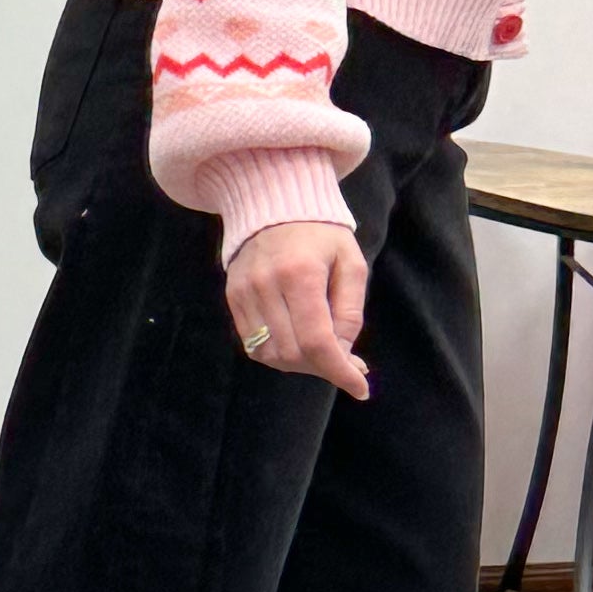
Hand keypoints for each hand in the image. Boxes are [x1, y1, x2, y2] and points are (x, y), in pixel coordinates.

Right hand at [224, 219, 368, 398]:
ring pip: (270, 354)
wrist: (273, 203)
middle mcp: (266, 285)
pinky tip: (297, 342)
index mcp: (301, 274)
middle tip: (345, 362)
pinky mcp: (232, 297)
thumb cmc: (321, 234)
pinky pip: (253, 343)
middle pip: (292, 354)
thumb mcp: (351, 264)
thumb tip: (343, 355)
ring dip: (300, 364)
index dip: (339, 372)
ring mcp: (243, 292)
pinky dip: (278, 353)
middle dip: (323, 368)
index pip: (316, 341)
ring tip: (321, 351)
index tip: (360, 388)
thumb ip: (350, 311)